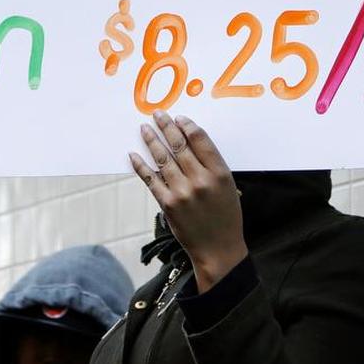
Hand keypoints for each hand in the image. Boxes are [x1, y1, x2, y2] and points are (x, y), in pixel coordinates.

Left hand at [130, 111, 247, 292]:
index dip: (188, 126)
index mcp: (220, 173)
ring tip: (145, 129)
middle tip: (158, 115)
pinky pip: (151, 180)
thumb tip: (189, 143)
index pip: (201, 140)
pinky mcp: (168, 204)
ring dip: (152, 141)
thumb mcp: (228, 186)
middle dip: (167, 127)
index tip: (179, 118)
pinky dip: (141, 166)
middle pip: (180, 145)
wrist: (218, 248)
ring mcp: (182, 191)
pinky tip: (134, 155)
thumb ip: (212, 165)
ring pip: (163, 159)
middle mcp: (200, 179)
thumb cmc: (226, 216)